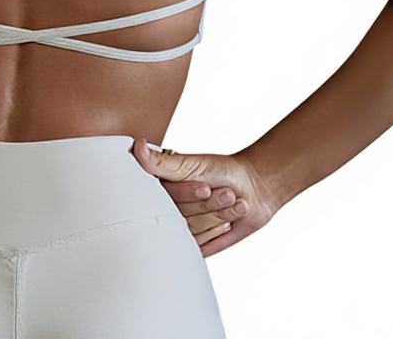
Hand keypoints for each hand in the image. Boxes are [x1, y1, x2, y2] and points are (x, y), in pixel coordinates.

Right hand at [131, 138, 281, 257]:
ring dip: (219, 216)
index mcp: (162, 186)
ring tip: (233, 201)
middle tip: (227, 193)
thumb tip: (137, 146)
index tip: (206, 186)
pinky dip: (219, 231)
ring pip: (193, 231)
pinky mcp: (195, 241)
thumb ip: (162, 163)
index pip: (165, 199)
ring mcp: (181, 225)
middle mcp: (167, 206)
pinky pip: (200, 247)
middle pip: (182, 216)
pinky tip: (229, 219)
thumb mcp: (192, 163)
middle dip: (209, 204)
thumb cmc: (223, 170)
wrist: (255, 188)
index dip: (188, 194)